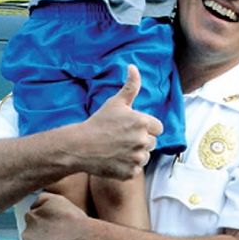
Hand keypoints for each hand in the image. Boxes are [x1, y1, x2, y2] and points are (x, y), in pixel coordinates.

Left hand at [22, 190, 94, 239]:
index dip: (44, 225)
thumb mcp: (57, 199)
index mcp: (30, 218)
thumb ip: (41, 199)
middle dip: (41, 238)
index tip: (55, 228)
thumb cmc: (74, 220)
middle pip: (31, 237)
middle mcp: (26, 235)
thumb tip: (33, 206)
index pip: (32, 221)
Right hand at [68, 65, 162, 179]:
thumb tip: (133, 66)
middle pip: (152, 143)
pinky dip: (127, 166)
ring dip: (135, 154)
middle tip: (121, 139)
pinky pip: (135, 169)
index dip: (145, 127)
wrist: (80, 146)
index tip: (130, 128)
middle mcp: (143, 141)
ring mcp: (137, 158)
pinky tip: (114, 160)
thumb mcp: (115, 102)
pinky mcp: (131, 172)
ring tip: (117, 149)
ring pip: (144, 157)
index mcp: (143, 122)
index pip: (158, 128)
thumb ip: (130, 86)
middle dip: (140, 141)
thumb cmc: (98, 122)